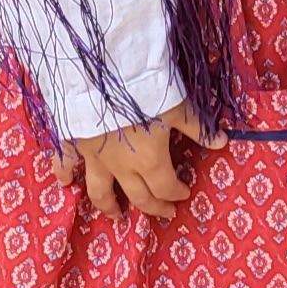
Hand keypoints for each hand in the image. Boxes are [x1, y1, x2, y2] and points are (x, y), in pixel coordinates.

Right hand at [50, 103, 224, 219]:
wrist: (102, 71)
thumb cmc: (145, 89)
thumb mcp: (179, 106)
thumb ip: (199, 127)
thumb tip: (222, 142)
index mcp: (150, 161)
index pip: (166, 187)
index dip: (177, 192)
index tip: (185, 192)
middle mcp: (121, 166)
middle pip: (139, 196)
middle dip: (154, 207)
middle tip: (164, 213)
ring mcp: (94, 157)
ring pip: (101, 191)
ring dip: (110, 206)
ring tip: (117, 216)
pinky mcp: (73, 142)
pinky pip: (65, 163)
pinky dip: (64, 173)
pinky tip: (65, 182)